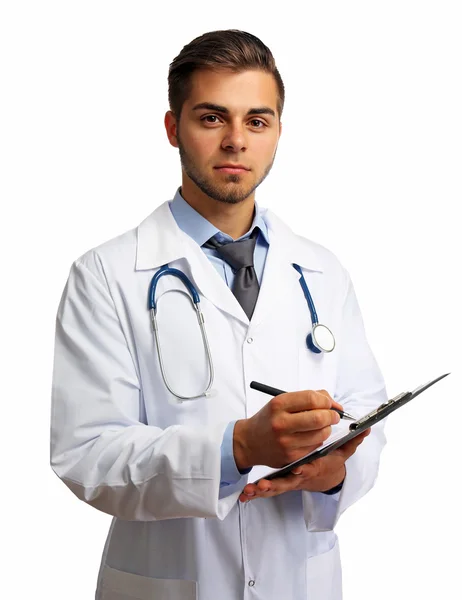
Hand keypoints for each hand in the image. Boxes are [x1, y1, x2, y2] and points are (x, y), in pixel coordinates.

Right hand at [233, 389, 343, 469]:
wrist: (250, 441)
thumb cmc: (269, 419)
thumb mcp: (281, 402)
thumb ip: (307, 398)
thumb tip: (333, 403)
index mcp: (278, 404)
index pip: (311, 398)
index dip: (326, 400)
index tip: (330, 403)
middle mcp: (281, 423)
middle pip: (318, 418)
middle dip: (332, 415)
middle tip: (334, 415)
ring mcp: (286, 442)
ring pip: (321, 434)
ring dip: (327, 428)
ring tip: (322, 425)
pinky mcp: (291, 456)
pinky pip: (315, 446)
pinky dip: (318, 440)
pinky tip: (311, 436)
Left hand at [238, 428, 370, 502]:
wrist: (319, 477)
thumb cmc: (328, 462)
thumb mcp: (340, 455)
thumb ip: (350, 442)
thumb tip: (365, 430)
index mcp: (313, 469)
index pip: (309, 471)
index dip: (304, 471)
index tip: (298, 470)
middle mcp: (299, 478)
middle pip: (287, 484)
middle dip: (275, 486)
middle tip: (262, 485)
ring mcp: (287, 482)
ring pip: (274, 489)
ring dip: (262, 492)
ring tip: (250, 491)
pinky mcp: (278, 483)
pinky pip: (266, 489)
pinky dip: (255, 493)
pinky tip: (244, 495)